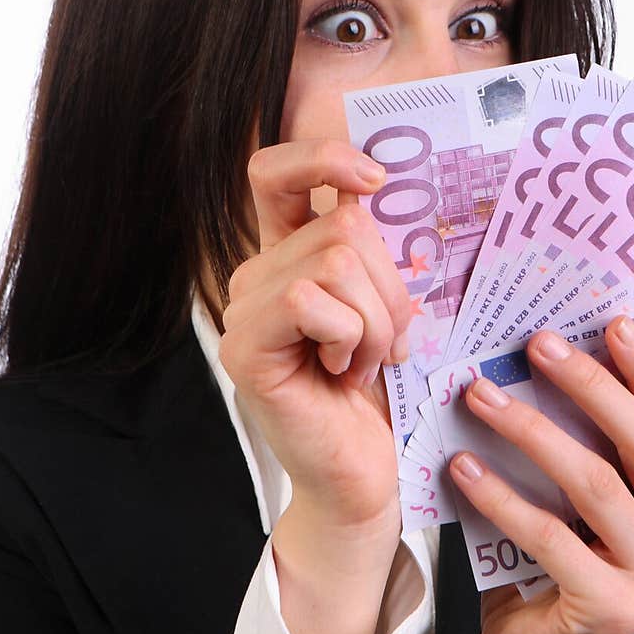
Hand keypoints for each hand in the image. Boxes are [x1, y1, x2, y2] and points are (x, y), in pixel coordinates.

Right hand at [220, 138, 413, 529]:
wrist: (362, 476)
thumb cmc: (379, 396)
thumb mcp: (387, 309)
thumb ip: (376, 256)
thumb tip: (387, 194)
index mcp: (289, 258)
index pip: (275, 173)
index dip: (321, 158)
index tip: (374, 180)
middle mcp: (258, 276)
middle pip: (341, 224)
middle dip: (389, 286)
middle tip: (386, 342)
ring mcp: (244, 311)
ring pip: (335, 261)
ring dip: (375, 319)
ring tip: (364, 362)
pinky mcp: (246, 348)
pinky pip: (311, 300)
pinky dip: (349, 336)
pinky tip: (342, 373)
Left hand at [448, 315, 633, 633]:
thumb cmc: (554, 567)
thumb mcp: (582, 503)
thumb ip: (590, 448)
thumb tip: (549, 355)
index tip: (611, 322)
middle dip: (593, 385)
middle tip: (537, 343)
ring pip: (597, 485)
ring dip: (533, 431)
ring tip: (480, 394)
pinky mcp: (614, 612)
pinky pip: (550, 538)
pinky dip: (502, 497)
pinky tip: (462, 466)